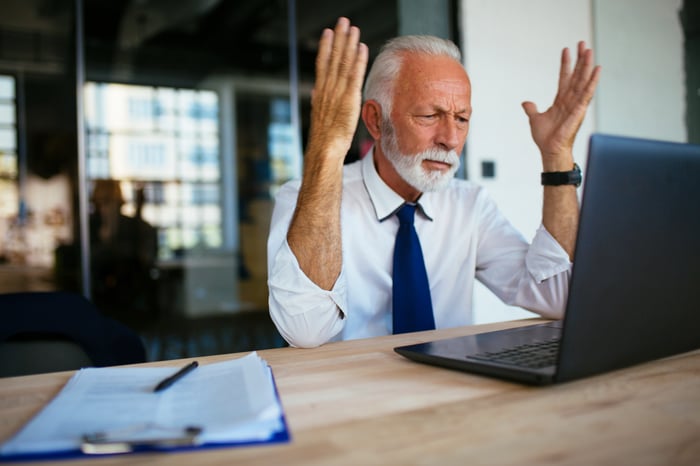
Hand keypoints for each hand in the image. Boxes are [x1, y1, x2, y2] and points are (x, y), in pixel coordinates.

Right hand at [306, 17, 368, 161]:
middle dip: (338, 38)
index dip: (325, 47)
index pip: (322, 64)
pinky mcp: (348, 99)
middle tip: (342, 21)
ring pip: (343, 63)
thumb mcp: (319, 116)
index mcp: (320, 92)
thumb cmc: (324, 139)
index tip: (328, 32)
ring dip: (348, 44)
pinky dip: (357, 60)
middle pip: (332, 58)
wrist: (324, 149)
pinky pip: (354, 76)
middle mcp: (327, 89)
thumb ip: (319, 102)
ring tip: (353, 29)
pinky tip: (361, 48)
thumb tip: (315, 94)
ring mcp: (337, 93)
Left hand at [522, 41, 600, 170]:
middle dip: (579, 59)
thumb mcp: (535, 119)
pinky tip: (597, 69)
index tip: (566, 50)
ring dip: (586, 65)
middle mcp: (570, 100)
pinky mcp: (580, 110)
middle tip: (582, 43)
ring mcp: (576, 104)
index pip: (564, 78)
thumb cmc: (545, 137)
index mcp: (560, 100)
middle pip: (576, 75)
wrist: (550, 150)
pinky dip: (592, 81)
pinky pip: (587, 93)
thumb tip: (526, 103)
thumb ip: (532, 109)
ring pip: (582, 80)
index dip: (565, 64)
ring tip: (589, 50)